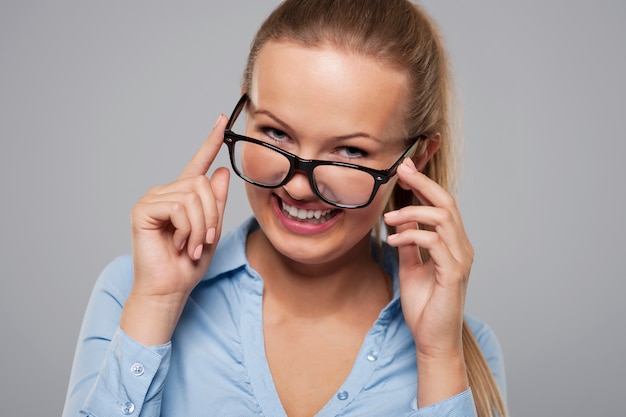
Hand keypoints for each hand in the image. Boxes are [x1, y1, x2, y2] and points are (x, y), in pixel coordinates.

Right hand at [121, 115, 229, 344]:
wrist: (170, 289)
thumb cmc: (189, 264)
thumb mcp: (211, 230)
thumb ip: (216, 202)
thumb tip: (221, 171)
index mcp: (182, 197)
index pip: (198, 164)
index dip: (210, 142)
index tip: (223, 120)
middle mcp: (165, 193)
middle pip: (202, 184)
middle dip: (212, 215)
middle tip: (205, 239)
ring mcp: (152, 200)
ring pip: (193, 196)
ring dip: (201, 226)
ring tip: (191, 245)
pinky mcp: (143, 210)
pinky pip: (179, 207)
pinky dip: (187, 229)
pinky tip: (178, 244)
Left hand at [384, 157, 471, 404]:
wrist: (432, 339)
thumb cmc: (424, 305)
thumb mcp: (411, 267)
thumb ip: (409, 243)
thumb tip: (401, 220)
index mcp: (453, 244)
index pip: (441, 206)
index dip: (424, 185)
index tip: (404, 169)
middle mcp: (461, 248)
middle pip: (447, 204)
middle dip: (423, 184)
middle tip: (401, 171)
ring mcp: (460, 260)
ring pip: (443, 219)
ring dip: (413, 212)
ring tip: (390, 217)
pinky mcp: (453, 274)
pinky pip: (435, 244)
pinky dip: (412, 237)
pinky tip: (394, 241)